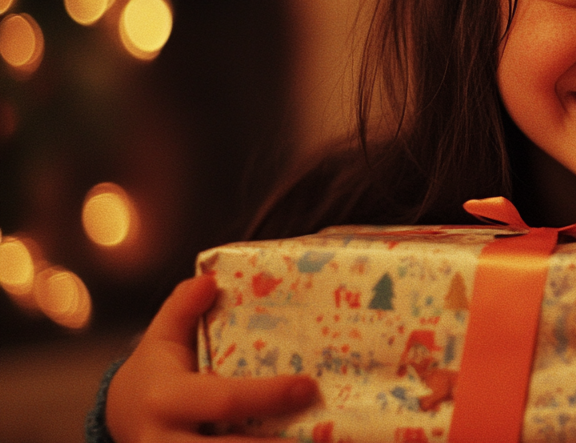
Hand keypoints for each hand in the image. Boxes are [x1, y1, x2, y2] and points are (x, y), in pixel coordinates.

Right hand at [106, 275, 318, 441]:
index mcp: (167, 400)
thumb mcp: (160, 339)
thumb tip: (210, 280)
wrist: (119, 419)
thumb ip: (182, 309)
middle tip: (324, 436)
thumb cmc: (154, 373)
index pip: (225, 400)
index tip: (309, 387)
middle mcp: (168, 442)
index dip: (268, 396)